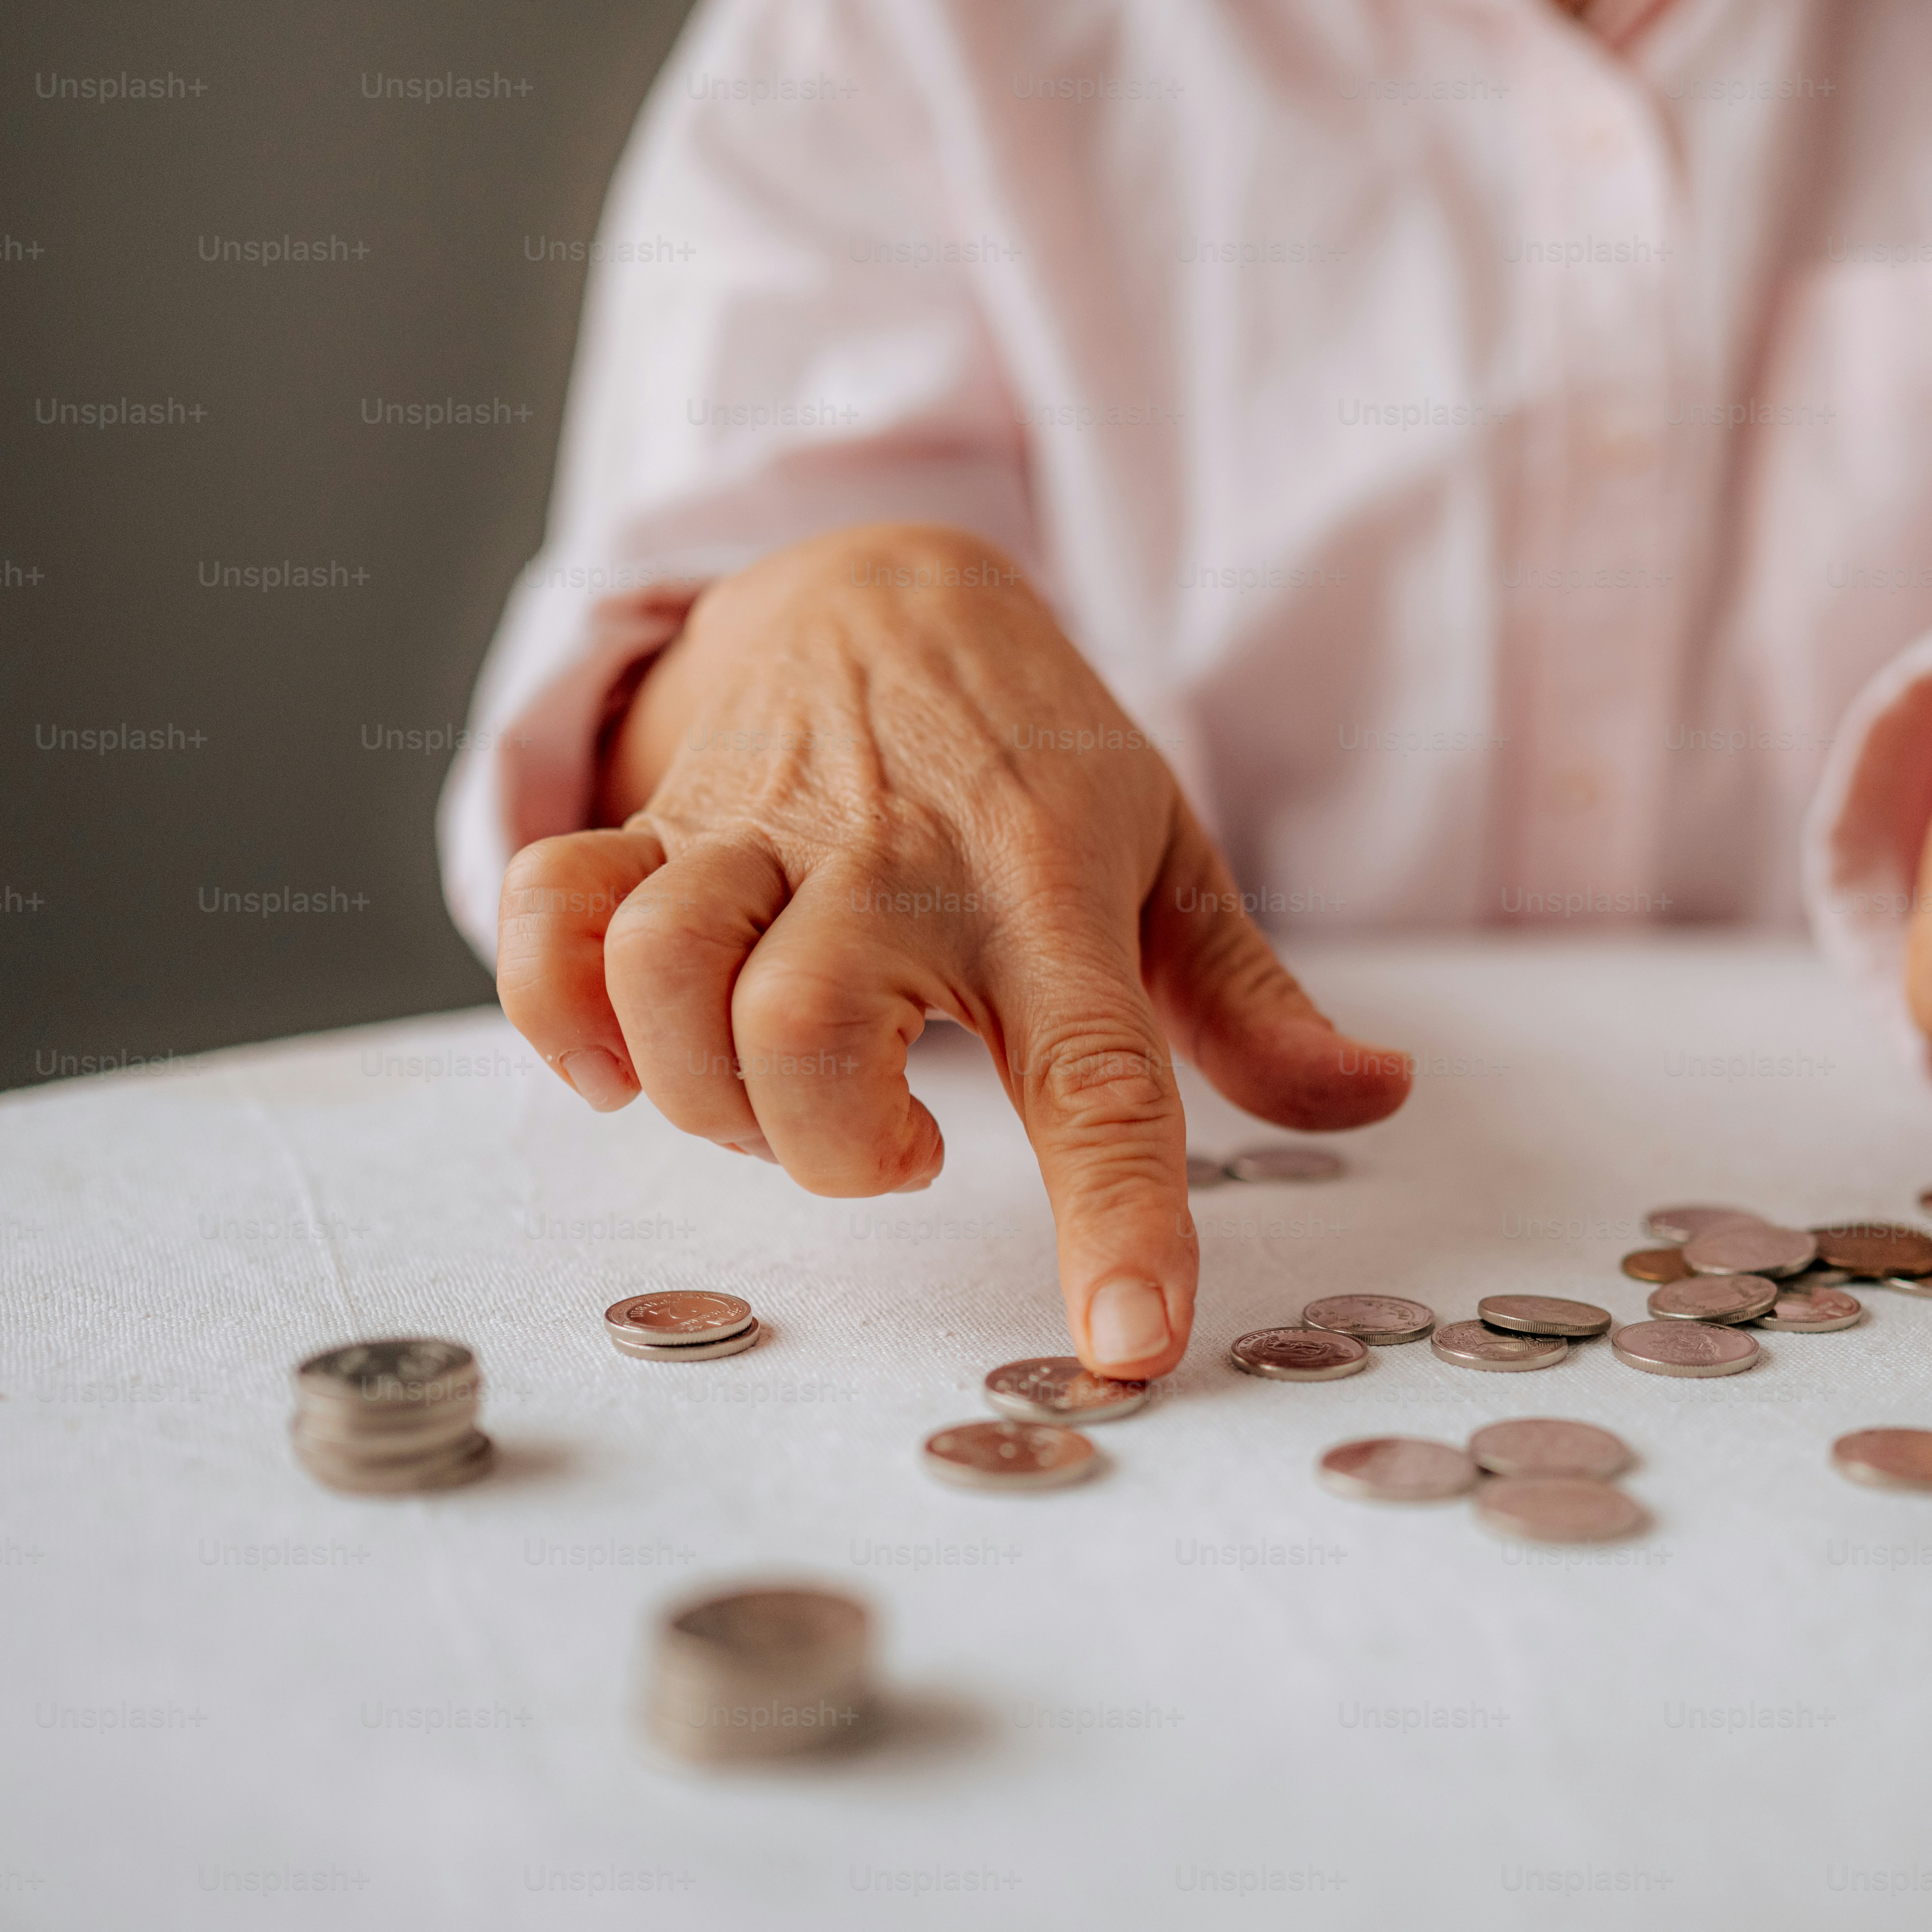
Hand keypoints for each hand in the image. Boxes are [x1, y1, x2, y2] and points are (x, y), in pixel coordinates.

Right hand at [492, 525, 1411, 1376]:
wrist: (890, 585)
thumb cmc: (1038, 759)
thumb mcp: (1171, 857)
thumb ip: (1256, 1003)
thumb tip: (1376, 1096)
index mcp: (1048, 889)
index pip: (1099, 1077)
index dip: (1115, 1220)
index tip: (1127, 1346)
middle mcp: (892, 859)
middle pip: (804, 1039)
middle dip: (828, 1151)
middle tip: (896, 1139)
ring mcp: (757, 831)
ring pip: (668, 977)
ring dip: (702, 1090)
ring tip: (780, 1088)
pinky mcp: (654, 821)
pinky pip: (555, 918)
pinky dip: (564, 1013)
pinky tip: (631, 1057)